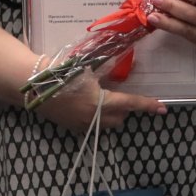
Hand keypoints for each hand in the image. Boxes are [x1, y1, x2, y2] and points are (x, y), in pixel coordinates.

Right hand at [37, 73, 165, 136]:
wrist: (33, 85)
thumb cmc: (60, 73)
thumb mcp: (86, 68)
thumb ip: (105, 70)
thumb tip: (118, 68)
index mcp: (100, 101)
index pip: (131, 103)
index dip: (147, 105)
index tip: (162, 108)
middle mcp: (94, 117)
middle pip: (120, 119)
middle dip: (123, 109)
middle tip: (116, 95)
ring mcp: (82, 125)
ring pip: (107, 124)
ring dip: (110, 115)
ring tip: (100, 100)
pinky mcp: (72, 128)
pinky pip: (92, 126)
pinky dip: (95, 118)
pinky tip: (84, 105)